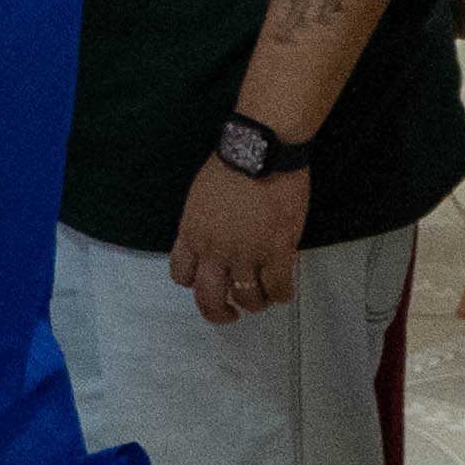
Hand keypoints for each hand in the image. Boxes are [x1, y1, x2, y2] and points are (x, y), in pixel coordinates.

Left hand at [166, 148, 319, 326]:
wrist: (261, 151)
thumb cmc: (232, 164)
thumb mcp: (201, 197)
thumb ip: (202, 224)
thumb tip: (213, 240)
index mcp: (192, 234)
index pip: (181, 275)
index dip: (194, 284)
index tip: (208, 282)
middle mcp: (214, 250)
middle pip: (209, 299)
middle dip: (219, 313)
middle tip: (231, 314)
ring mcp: (246, 254)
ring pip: (247, 299)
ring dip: (255, 303)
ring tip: (263, 297)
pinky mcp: (277, 251)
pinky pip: (277, 288)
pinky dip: (281, 295)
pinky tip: (283, 291)